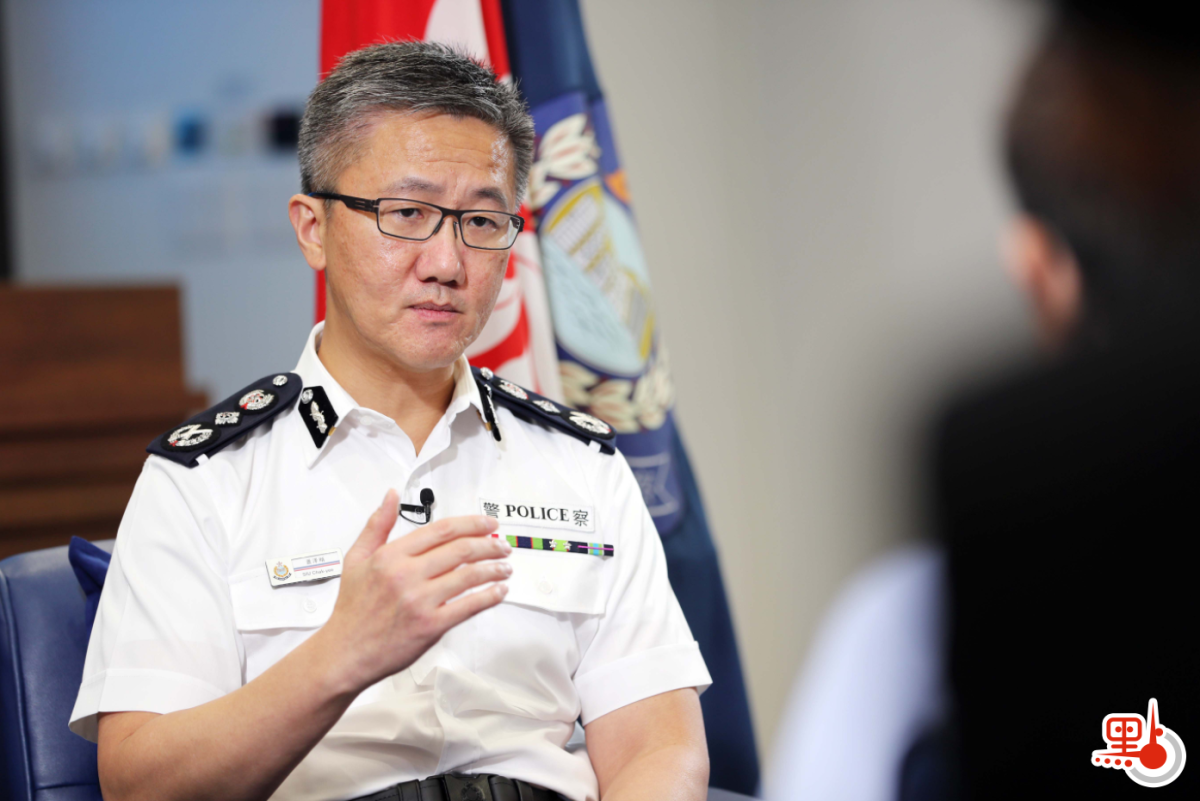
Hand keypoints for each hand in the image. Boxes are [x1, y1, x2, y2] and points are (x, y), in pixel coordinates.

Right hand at [321, 489, 510, 691]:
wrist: (345, 653)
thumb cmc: (352, 610)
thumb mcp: (356, 559)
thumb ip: (377, 525)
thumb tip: (390, 496)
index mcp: (391, 556)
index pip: (442, 530)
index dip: (471, 523)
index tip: (487, 523)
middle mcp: (407, 575)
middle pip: (461, 549)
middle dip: (489, 544)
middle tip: (501, 545)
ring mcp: (420, 601)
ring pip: (469, 576)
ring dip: (494, 569)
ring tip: (505, 567)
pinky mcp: (430, 626)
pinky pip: (468, 606)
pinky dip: (489, 596)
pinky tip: (499, 591)